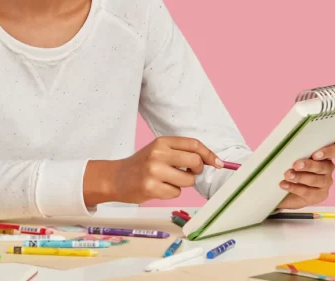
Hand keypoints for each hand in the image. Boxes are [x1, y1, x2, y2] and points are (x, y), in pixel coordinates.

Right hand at [83, 137, 223, 205]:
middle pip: (195, 162)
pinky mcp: (151, 187)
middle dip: (197, 171)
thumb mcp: (158, 150)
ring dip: (183, 184)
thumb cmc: (142, 164)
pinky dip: (172, 192)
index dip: (209, 154)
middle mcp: (158, 154)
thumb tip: (212, 161)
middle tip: (188, 173)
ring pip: (188, 180)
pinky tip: (159, 188)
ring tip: (168, 180)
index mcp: (161, 142)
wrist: (116, 177)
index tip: (218, 163)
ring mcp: (154, 171)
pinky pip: (176, 193)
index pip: (194, 145)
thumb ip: (180, 152)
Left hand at [276, 143, 334, 209]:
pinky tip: (284, 185)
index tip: (315, 155)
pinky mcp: (318, 195)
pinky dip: (294, 187)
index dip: (329, 151)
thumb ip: (293, 149)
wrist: (285, 189)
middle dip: (309, 165)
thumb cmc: (289, 165)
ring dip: (300, 177)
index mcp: (324, 154)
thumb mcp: (291, 155)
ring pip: (316, 180)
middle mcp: (328, 168)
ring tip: (287, 175)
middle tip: (295, 165)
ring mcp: (325, 183)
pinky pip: (308, 192)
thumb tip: (283, 143)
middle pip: (325, 166)